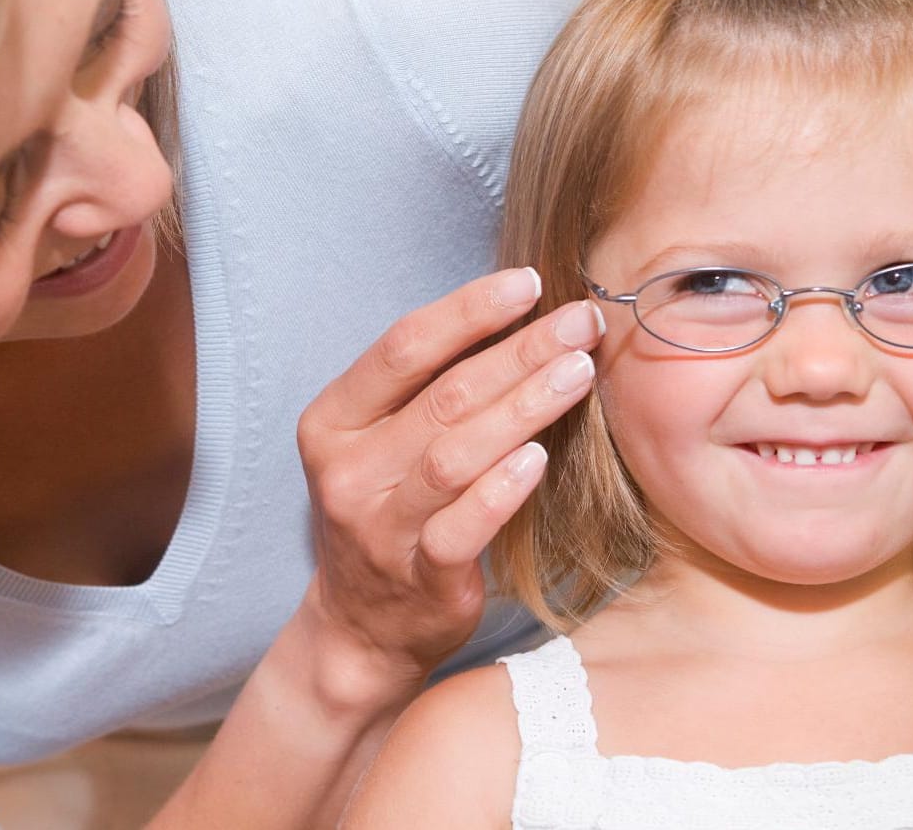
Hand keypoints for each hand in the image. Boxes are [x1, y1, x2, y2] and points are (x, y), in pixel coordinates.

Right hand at [295, 267, 601, 697]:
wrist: (361, 628)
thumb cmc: (388, 513)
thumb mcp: (381, 444)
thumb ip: (428, 390)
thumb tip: (518, 317)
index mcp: (333, 421)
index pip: (402, 347)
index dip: (468, 310)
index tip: (529, 283)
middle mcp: (347, 470)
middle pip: (442, 395)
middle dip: (519, 350)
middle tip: (580, 322)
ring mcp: (379, 527)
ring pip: (455, 455)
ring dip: (523, 407)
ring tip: (578, 372)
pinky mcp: (419, 578)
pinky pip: (463, 527)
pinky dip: (501, 490)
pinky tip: (541, 457)